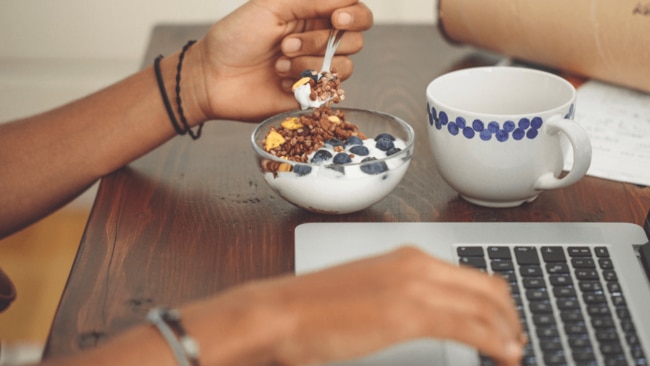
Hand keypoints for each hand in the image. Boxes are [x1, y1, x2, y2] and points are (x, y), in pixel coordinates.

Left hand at [185, 0, 371, 122]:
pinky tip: (281, 82)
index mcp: (313, 14)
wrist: (213, 77)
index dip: (354, 15)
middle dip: (321, 42)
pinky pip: (328, 91)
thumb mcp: (272, 6)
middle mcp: (320, 41)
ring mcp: (317, 69)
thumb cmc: (236, 37)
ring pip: (344, 67)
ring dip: (309, 64)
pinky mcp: (312, 95)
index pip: (356, 11)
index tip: (337, 18)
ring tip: (278, 64)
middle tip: (285, 44)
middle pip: (355, 40)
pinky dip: (305, 84)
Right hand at [188, 246, 524, 365]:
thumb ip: (399, 298)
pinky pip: (469, 326)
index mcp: (407, 258)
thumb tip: (422, 314)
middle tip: (516, 342)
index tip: (506, 325)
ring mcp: (414, 285)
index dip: (497, 303)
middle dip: (509, 317)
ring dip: (507, 332)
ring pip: (484, 307)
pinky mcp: (408, 312)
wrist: (280, 312)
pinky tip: (504, 356)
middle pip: (486, 289)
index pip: (471, 277)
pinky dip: (494, 341)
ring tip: (513, 353)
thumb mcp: (367, 294)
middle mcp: (416, 264)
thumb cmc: (313, 308)